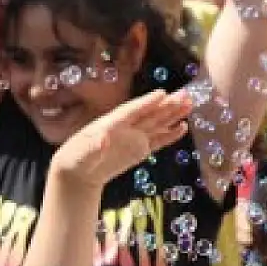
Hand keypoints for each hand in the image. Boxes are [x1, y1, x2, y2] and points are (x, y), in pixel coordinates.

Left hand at [49, 90, 192, 188]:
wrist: (79, 172)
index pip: (132, 111)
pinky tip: (183, 127)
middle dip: (168, 105)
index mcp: (111, 123)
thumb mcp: (81, 154)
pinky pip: (158, 141)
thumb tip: (103, 139)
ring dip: (173, 114)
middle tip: (186, 95)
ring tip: (190, 104)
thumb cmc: (76, 160)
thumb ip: (93, 147)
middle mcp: (126, 127)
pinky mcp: (139, 149)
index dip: (146, 102)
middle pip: (150, 113)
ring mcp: (134, 137)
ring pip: (158, 123)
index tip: (162, 93)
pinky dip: (170, 135)